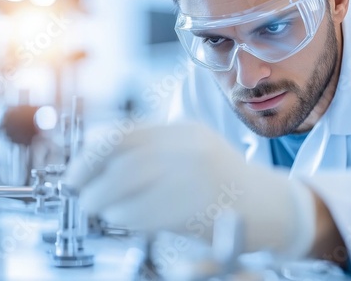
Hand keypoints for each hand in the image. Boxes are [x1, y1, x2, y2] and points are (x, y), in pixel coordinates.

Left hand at [66, 121, 315, 257]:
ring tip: (95, 209)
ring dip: (103, 198)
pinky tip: (119, 219)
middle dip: (91, 179)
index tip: (75, 172)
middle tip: (80, 196)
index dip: (92, 153)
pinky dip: (126, 215)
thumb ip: (153, 153)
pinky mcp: (205, 205)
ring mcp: (200, 174)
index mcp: (184, 130)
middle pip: (126, 159)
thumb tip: (100, 167)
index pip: (126, 133)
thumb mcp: (191, 153)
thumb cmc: (225, 183)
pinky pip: (151, 210)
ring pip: (134, 182)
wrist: (275, 206)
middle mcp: (191, 146)